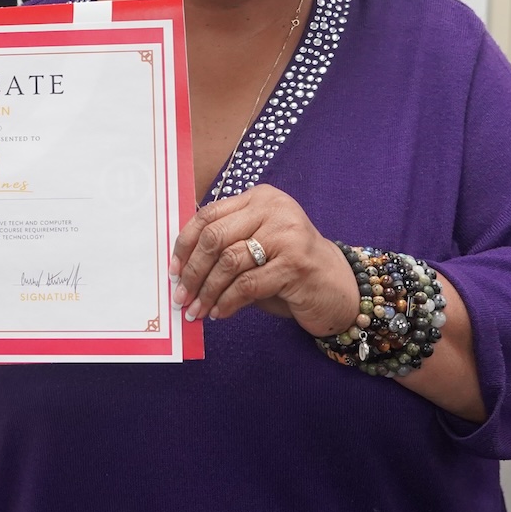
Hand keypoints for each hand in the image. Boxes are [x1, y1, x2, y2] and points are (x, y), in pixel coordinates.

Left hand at [170, 184, 358, 336]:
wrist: (338, 287)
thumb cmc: (289, 268)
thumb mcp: (256, 248)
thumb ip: (226, 247)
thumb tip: (180, 269)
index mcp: (260, 198)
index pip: (208, 215)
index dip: (185, 244)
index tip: (173, 270)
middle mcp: (274, 209)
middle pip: (214, 237)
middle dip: (192, 271)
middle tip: (181, 297)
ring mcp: (287, 235)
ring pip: (228, 262)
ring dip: (207, 292)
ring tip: (197, 310)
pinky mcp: (295, 264)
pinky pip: (247, 284)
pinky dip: (228, 302)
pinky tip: (219, 313)